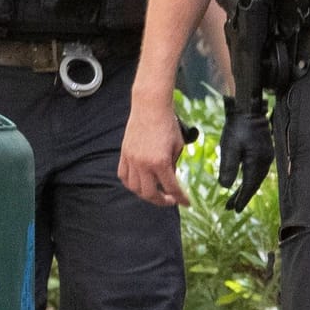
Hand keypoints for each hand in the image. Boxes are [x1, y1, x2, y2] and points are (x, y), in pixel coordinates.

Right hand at [118, 92, 189, 206]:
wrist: (150, 106)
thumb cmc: (167, 123)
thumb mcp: (178, 146)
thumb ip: (174, 166)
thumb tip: (170, 179)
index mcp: (160, 162)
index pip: (171, 188)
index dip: (180, 198)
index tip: (186, 203)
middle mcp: (144, 164)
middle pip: (150, 194)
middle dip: (162, 201)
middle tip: (170, 199)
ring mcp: (132, 160)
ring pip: (135, 188)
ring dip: (145, 194)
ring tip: (154, 191)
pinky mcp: (124, 154)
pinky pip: (124, 176)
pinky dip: (131, 183)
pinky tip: (139, 182)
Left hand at [217, 97, 273, 211]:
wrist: (249, 107)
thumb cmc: (237, 126)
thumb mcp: (229, 146)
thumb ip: (229, 167)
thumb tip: (226, 187)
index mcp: (257, 162)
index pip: (249, 186)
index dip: (241, 199)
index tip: (233, 209)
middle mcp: (265, 161)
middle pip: (254, 184)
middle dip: (242, 196)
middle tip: (230, 207)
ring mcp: (267, 155)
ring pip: (256, 177)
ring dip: (246, 188)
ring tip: (235, 197)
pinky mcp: (265, 149)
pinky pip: (258, 170)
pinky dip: (250, 178)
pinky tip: (244, 179)